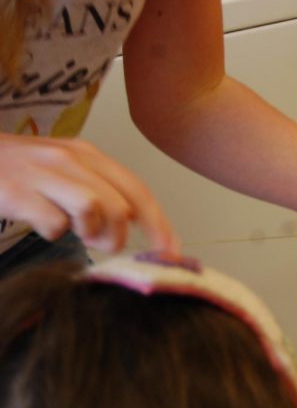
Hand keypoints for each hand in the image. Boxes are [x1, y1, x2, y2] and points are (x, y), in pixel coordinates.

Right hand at [0, 133, 178, 253]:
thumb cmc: (19, 171)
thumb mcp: (64, 172)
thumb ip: (99, 191)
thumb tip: (131, 226)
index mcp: (87, 154)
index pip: (138, 191)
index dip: (159, 225)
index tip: (170, 252)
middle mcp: (69, 159)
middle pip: (120, 206)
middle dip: (119, 236)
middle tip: (102, 245)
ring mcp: (42, 174)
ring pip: (93, 209)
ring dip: (90, 233)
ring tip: (74, 233)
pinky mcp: (16, 192)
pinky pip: (54, 223)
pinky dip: (54, 233)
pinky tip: (41, 225)